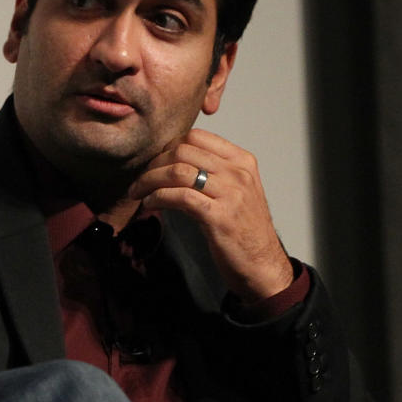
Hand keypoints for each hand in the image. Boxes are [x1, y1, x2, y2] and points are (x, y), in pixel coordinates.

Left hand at [127, 129, 293, 302]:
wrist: (262, 265)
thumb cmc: (243, 229)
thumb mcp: (235, 190)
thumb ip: (212, 171)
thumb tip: (170, 161)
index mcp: (242, 161)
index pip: (196, 136)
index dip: (168, 147)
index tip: (155, 164)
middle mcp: (239, 173)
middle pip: (183, 151)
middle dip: (154, 164)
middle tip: (141, 180)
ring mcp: (232, 194)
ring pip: (178, 172)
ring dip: (149, 180)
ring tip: (139, 192)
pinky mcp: (220, 216)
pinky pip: (180, 196)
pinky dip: (157, 198)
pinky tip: (149, 205)